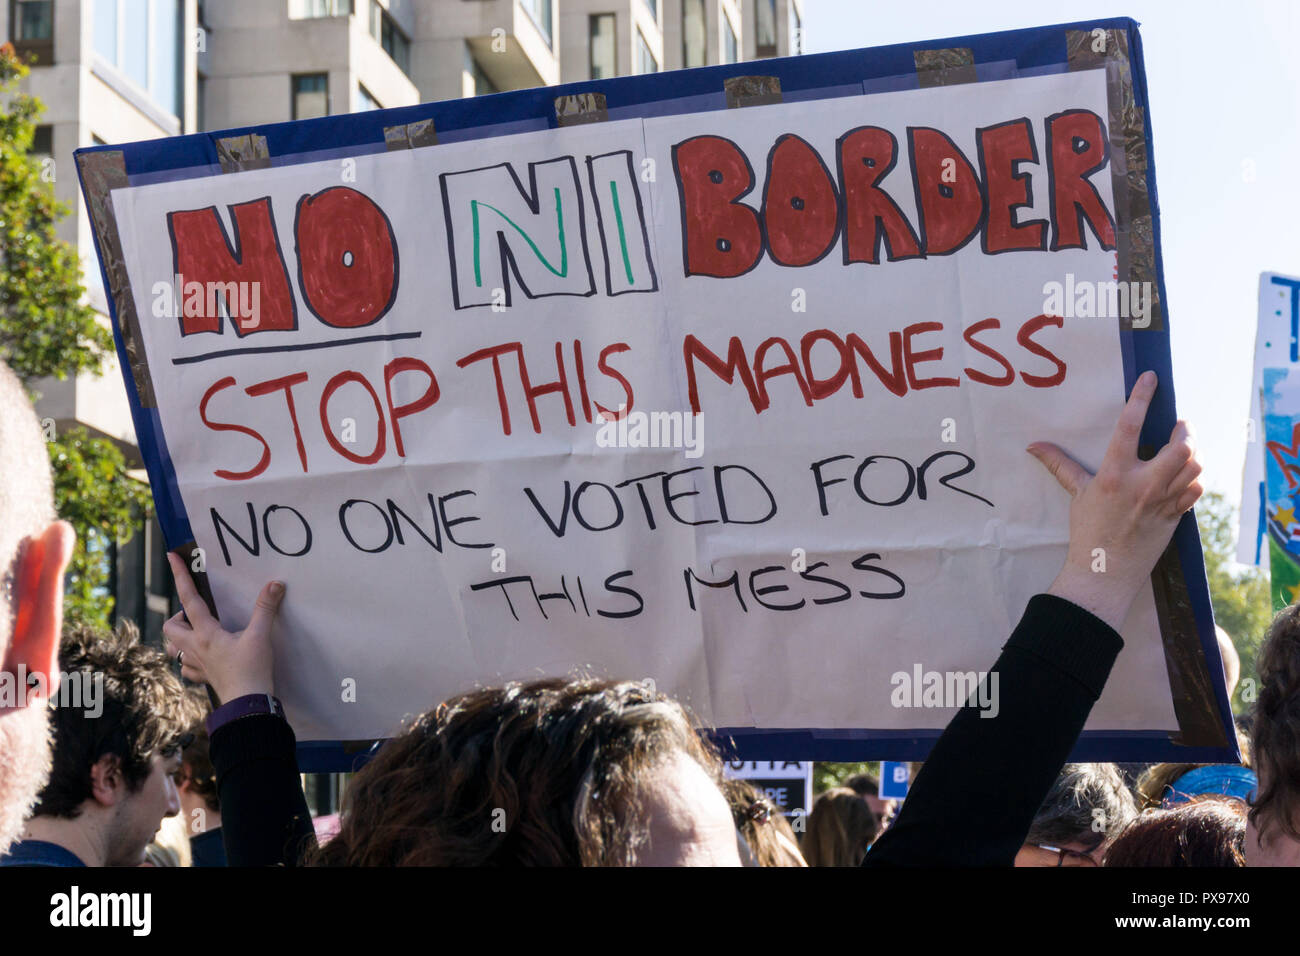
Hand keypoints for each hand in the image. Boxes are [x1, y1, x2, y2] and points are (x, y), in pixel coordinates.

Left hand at [162, 552, 284, 703]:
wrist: (248, 705)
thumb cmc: (252, 670)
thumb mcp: (261, 636)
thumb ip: (265, 609)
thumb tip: (275, 584)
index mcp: (206, 633)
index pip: (189, 599)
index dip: (180, 576)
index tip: (171, 557)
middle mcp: (195, 648)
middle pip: (171, 627)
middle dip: (178, 616)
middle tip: (197, 612)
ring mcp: (197, 665)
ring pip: (173, 649)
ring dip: (179, 639)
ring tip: (194, 634)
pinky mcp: (204, 679)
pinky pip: (187, 669)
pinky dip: (190, 661)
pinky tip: (202, 660)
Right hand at [1027, 370, 1202, 630]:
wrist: (1105, 572)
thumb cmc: (1088, 533)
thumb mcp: (1077, 495)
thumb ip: (1060, 466)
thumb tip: (1034, 446)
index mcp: (1114, 475)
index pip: (1129, 427)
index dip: (1141, 398)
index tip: (1150, 378)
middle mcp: (1142, 485)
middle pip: (1180, 446)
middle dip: (1185, 430)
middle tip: (1178, 426)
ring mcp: (1162, 502)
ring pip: (1194, 465)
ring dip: (1192, 453)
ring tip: (1182, 449)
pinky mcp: (1175, 516)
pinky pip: (1196, 489)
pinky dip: (1195, 478)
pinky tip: (1184, 476)